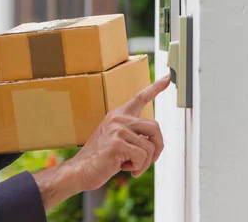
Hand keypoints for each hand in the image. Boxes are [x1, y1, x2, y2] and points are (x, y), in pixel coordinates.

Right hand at [32, 75, 169, 209]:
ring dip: (144, 163)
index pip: (140, 97)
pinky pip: (142, 157)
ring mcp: (117, 129)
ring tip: (130, 166)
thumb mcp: (118, 140)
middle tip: (151, 160)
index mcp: (118, 115)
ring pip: (150, 146)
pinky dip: (138, 168)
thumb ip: (133, 135)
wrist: (80, 170)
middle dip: (158, 147)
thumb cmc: (101, 158)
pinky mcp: (117, 143)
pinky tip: (124, 168)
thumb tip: (154, 142)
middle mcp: (119, 118)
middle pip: (155, 127)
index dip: (155, 87)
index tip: (167, 77)